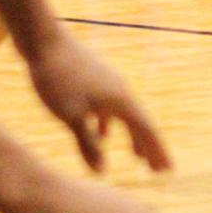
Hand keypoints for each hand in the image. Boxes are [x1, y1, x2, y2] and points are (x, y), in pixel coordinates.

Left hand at [29, 26, 169, 172]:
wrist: (44, 40)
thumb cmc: (57, 78)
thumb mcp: (71, 116)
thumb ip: (87, 144)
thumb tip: (101, 171)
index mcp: (119, 99)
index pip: (145, 130)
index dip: (157, 151)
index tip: (167, 171)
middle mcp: (119, 90)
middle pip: (139, 123)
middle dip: (149, 148)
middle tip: (160, 170)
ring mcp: (107, 83)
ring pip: (125, 115)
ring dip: (132, 136)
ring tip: (138, 156)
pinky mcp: (93, 79)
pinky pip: (110, 107)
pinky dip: (111, 124)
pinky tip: (103, 133)